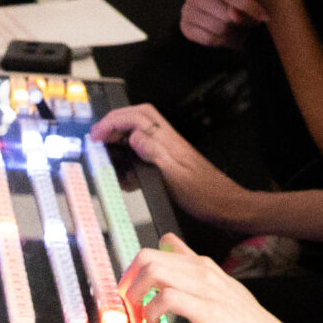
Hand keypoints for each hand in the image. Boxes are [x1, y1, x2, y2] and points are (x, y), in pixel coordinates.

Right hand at [94, 104, 257, 229]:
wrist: (225, 205)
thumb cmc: (205, 194)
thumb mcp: (176, 177)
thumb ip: (154, 154)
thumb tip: (134, 136)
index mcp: (168, 141)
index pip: (137, 118)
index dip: (113, 122)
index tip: (97, 134)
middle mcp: (168, 141)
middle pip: (138, 117)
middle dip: (115, 122)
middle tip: (98, 136)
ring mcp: (169, 149)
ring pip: (142, 131)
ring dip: (122, 135)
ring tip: (107, 149)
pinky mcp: (170, 161)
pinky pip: (147, 148)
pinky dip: (132, 153)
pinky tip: (127, 169)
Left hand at [117, 234, 297, 322]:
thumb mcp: (222, 294)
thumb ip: (198, 280)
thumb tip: (176, 271)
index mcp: (207, 268)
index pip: (163, 246)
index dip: (139, 266)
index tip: (133, 287)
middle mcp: (205, 273)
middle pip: (149, 256)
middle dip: (128, 282)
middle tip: (129, 305)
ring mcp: (208, 290)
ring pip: (154, 270)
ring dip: (136, 295)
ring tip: (138, 316)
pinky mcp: (209, 311)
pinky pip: (167, 298)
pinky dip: (151, 313)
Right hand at [179, 0, 268, 49]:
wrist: (230, 19)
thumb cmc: (242, 3)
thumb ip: (246, 3)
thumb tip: (233, 15)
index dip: (247, 5)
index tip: (264, 16)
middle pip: (222, 13)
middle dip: (241, 22)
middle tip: (251, 24)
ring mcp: (187, 10)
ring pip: (216, 27)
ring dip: (233, 33)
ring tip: (238, 29)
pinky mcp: (184, 27)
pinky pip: (207, 39)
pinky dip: (222, 41)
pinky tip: (227, 36)